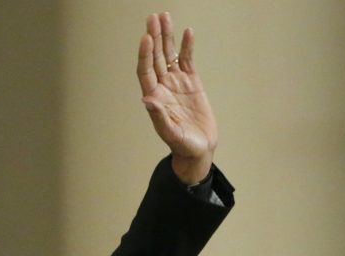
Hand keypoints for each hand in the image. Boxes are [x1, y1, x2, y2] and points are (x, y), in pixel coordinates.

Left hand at [137, 12, 217, 183]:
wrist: (198, 149)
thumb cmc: (182, 145)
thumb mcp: (171, 133)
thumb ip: (159, 116)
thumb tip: (147, 99)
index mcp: (155, 98)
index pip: (146, 71)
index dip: (145, 54)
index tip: (147, 37)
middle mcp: (163, 87)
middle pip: (156, 57)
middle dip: (155, 37)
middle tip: (153, 17)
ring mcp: (176, 83)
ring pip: (170, 55)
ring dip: (167, 37)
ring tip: (165, 17)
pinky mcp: (191, 82)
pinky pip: (187, 60)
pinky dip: (187, 47)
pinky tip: (186, 32)